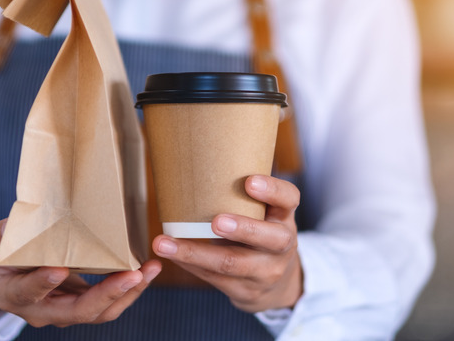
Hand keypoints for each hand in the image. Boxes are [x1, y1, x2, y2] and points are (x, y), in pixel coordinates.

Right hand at [0, 219, 161, 327]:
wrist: (0, 279)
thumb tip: (12, 223)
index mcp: (12, 295)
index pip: (28, 294)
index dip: (42, 284)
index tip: (58, 269)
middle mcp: (41, 310)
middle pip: (76, 312)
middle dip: (106, 295)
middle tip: (132, 274)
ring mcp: (63, 310)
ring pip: (99, 312)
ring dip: (127, 293)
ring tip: (149, 271)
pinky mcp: (80, 303)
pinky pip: (107, 303)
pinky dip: (128, 289)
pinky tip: (146, 270)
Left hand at [152, 175, 301, 312]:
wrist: (276, 283)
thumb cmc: (259, 232)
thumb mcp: (263, 214)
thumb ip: (242, 197)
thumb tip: (193, 163)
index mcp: (284, 216)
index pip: (289, 198)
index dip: (272, 190)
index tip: (250, 181)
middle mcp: (282, 244)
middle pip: (269, 238)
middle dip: (242, 229)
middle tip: (215, 221)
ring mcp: (266, 271)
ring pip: (232, 263)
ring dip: (195, 253)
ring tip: (164, 243)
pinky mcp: (246, 290)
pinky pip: (215, 278)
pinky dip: (189, 264)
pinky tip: (170, 255)